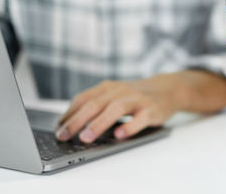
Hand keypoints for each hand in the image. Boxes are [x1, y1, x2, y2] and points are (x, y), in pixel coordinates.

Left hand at [56, 75, 180, 142]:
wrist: (168, 89)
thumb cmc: (135, 96)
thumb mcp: (115, 94)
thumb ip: (96, 105)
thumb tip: (70, 124)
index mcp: (108, 87)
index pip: (84, 98)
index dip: (69, 113)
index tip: (57, 128)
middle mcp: (121, 91)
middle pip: (96, 104)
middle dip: (77, 120)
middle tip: (64, 135)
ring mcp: (137, 99)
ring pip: (116, 109)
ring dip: (99, 123)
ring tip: (86, 138)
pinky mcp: (151, 109)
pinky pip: (140, 118)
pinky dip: (129, 127)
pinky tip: (119, 135)